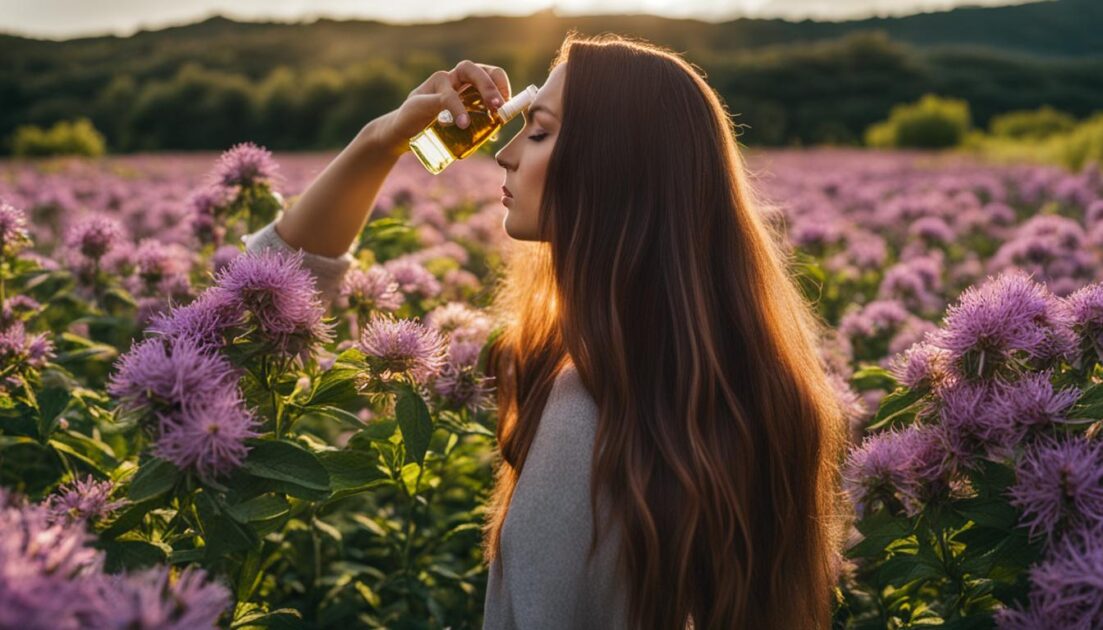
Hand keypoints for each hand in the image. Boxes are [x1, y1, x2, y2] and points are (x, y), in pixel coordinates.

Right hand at [372, 60, 511, 153]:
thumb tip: (496, 133)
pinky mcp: (425, 95)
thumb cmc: (432, 130)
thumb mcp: (457, 128)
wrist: (401, 135)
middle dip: (494, 84)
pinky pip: (446, 97)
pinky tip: (464, 123)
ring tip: (492, 109)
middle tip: (500, 106)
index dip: (502, 85)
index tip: (509, 106)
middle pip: (479, 69)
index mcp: (465, 85)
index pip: (489, 74)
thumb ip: (473, 126)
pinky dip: (457, 108)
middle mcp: (453, 78)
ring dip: (484, 87)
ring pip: (465, 71)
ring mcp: (439, 84)